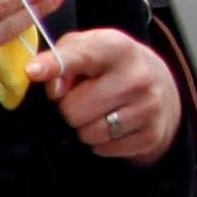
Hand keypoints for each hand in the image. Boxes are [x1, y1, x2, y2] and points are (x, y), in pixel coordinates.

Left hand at [40, 26, 180, 167]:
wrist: (162, 88)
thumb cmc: (111, 67)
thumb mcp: (89, 49)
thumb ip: (63, 57)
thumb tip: (50, 85)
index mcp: (117, 47)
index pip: (81, 55)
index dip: (56, 64)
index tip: (33, 71)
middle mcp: (138, 75)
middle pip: (73, 109)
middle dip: (72, 108)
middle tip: (88, 98)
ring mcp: (149, 105)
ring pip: (88, 133)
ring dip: (86, 127)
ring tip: (102, 112)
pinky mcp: (151, 134)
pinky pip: (103, 149)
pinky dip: (103, 142)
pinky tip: (115, 126)